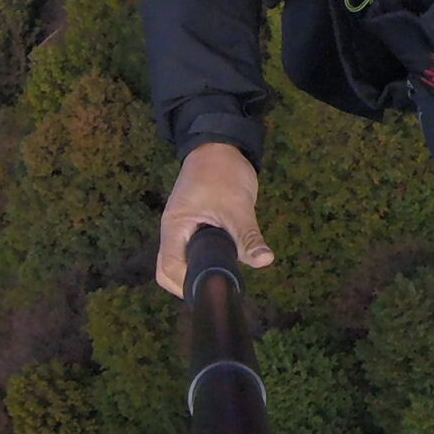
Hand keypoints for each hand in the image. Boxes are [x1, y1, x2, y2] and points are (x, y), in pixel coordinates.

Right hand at [157, 142, 272, 295]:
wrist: (220, 142)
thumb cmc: (223, 173)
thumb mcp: (238, 207)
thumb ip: (248, 237)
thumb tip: (265, 261)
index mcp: (174, 228)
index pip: (168, 269)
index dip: (186, 285)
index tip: (210, 291)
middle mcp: (172, 230)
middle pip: (169, 268)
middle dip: (188, 281)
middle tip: (217, 286)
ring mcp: (181, 226)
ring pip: (181, 258)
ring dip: (197, 269)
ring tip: (222, 276)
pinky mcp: (193, 221)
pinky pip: (191, 247)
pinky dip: (204, 257)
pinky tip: (224, 260)